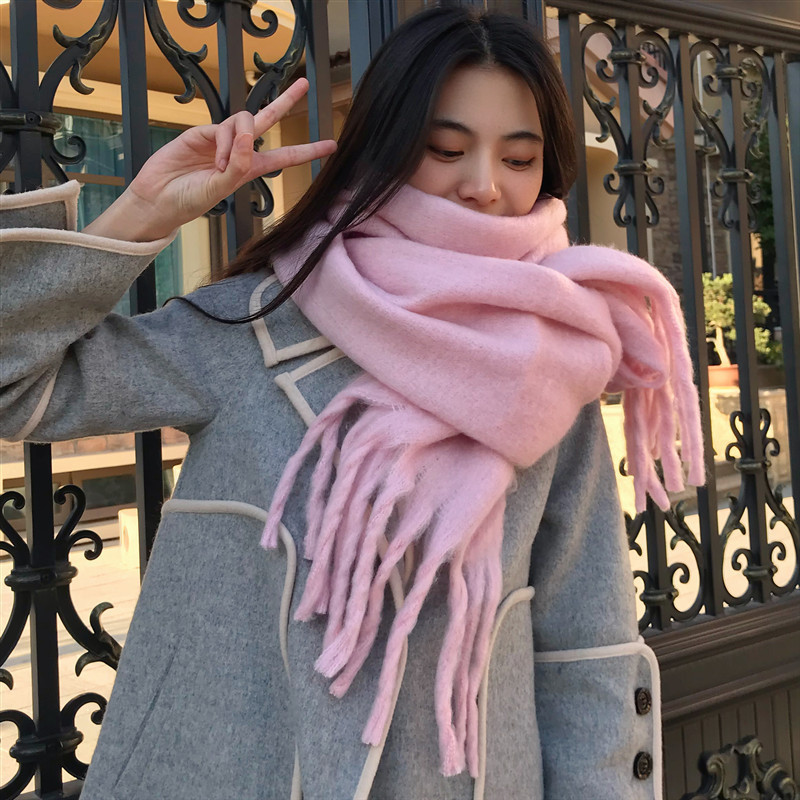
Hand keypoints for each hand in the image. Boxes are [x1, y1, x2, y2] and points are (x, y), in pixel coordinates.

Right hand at [84, 78, 335, 241]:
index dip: (308, 151)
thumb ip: (239, 165)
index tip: (331, 146)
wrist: (158, 198)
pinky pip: (224, 127)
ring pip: (244, 121)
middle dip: (286, 101)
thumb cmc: (190, 200)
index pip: (285, 156)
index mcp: (250, 169)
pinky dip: (226, 143)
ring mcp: (221, 139)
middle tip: (304, 84)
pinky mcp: (202, 132)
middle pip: (267, 119)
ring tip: (223, 165)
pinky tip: (217, 159)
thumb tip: (251, 135)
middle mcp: (240, 151)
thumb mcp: (221, 188)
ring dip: (239, 140)